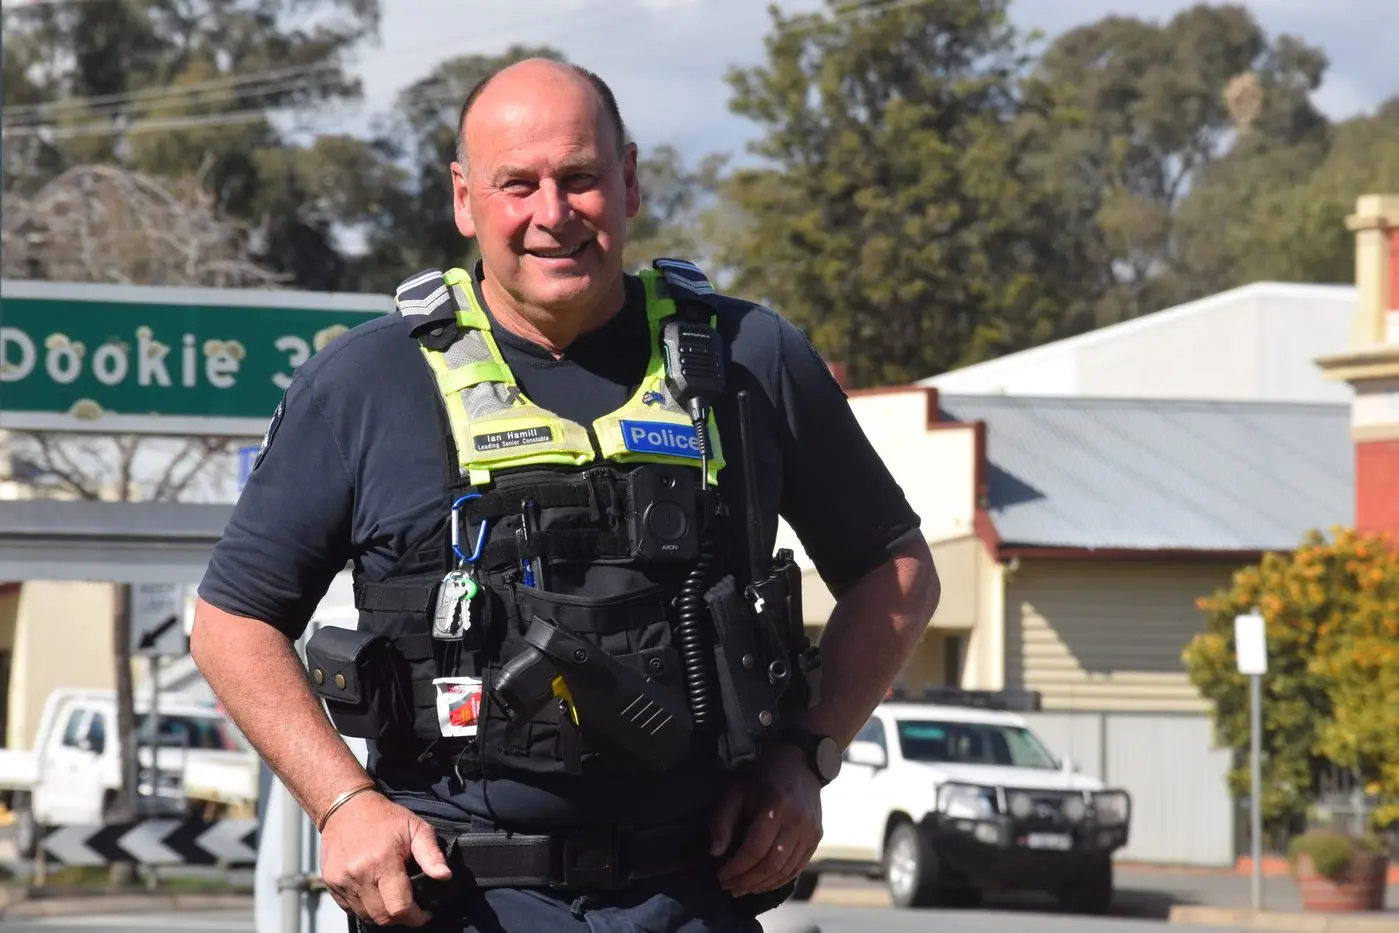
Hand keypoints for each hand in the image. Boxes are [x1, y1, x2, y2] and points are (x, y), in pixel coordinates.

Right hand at [319, 790, 452, 927]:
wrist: (346, 807)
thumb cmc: (384, 817)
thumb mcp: (416, 827)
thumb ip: (431, 854)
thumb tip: (445, 876)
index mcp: (382, 861)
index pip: (399, 906)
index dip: (416, 917)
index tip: (424, 914)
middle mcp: (359, 874)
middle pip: (383, 916)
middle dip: (401, 918)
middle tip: (411, 909)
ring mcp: (342, 881)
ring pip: (366, 915)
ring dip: (383, 914)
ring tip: (394, 900)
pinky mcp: (331, 884)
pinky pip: (351, 908)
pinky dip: (366, 908)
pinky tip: (376, 894)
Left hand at [708, 741, 822, 897]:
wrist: (800, 765)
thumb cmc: (762, 779)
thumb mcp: (736, 792)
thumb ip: (722, 821)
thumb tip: (715, 853)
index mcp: (775, 807)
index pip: (755, 849)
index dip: (736, 867)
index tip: (720, 876)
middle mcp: (797, 821)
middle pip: (771, 864)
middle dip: (747, 881)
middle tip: (729, 887)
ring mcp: (810, 831)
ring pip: (785, 870)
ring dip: (762, 885)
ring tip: (742, 888)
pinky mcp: (817, 838)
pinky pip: (798, 868)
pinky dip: (779, 880)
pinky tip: (762, 883)